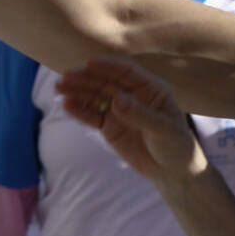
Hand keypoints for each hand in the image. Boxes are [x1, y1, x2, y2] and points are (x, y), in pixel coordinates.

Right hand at [55, 58, 203, 184]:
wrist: (173, 172)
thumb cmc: (176, 146)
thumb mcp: (163, 130)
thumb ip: (140, 114)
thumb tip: (116, 100)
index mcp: (150, 89)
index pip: (126, 72)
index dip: (108, 66)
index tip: (89, 63)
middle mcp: (132, 95)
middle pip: (105, 82)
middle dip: (85, 78)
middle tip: (65, 77)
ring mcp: (119, 110)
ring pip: (95, 97)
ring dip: (77, 91)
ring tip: (58, 89)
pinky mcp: (110, 126)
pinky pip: (92, 115)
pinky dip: (79, 110)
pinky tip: (66, 105)